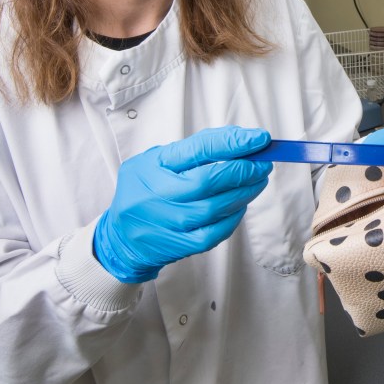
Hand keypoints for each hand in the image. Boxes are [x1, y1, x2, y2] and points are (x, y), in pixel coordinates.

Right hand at [94, 126, 272, 282]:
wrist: (120, 237)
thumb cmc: (145, 190)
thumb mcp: (157, 160)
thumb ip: (193, 151)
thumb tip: (238, 142)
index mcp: (153, 165)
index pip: (198, 149)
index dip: (233, 142)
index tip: (258, 139)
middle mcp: (158, 193)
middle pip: (210, 180)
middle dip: (243, 170)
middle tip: (262, 163)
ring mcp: (167, 221)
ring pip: (216, 208)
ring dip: (244, 193)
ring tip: (257, 181)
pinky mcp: (178, 245)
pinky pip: (214, 232)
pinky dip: (233, 218)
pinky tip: (240, 205)